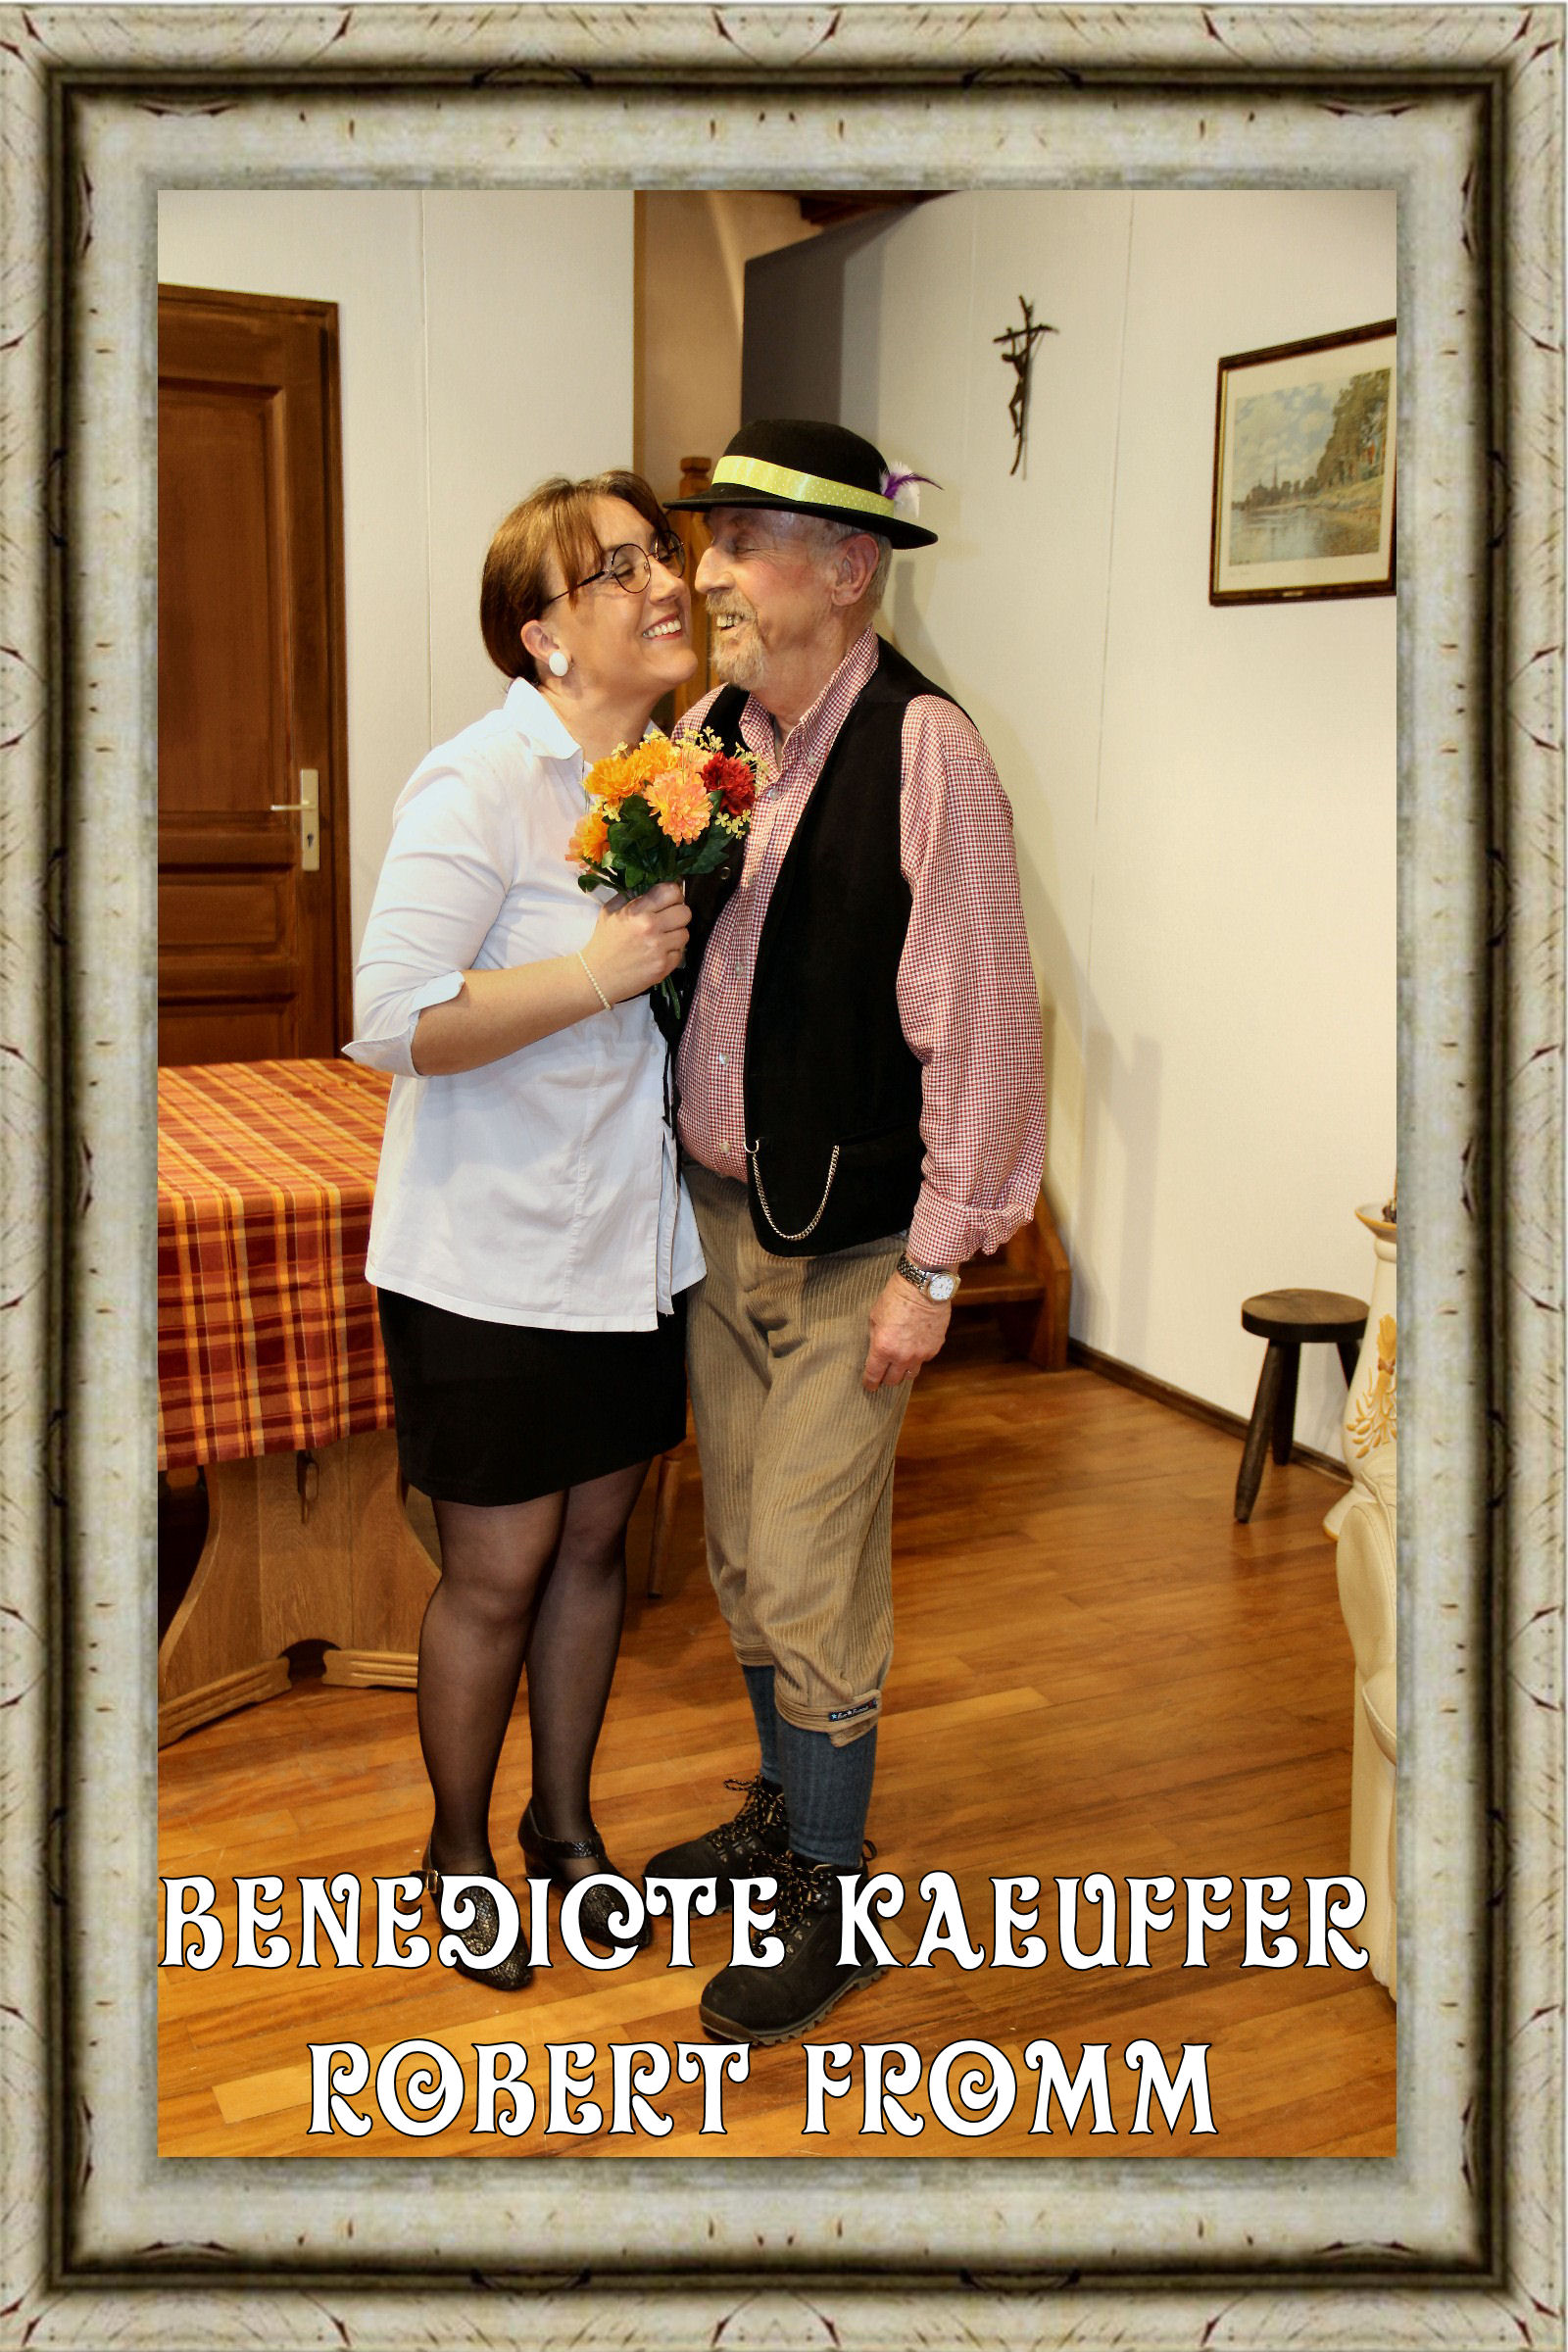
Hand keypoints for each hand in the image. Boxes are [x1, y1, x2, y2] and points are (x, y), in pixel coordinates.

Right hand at [586, 882, 691, 1003]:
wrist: (596, 977)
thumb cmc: (604, 942)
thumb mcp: (610, 911)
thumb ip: (631, 895)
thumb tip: (654, 884)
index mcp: (636, 911)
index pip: (671, 891)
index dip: (674, 895)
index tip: (669, 901)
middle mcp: (650, 927)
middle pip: (685, 912)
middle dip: (678, 915)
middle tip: (667, 921)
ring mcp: (658, 949)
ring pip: (685, 933)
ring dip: (675, 935)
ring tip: (661, 939)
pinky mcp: (663, 967)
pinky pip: (680, 953)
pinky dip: (671, 953)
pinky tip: (657, 954)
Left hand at [862, 1273, 951, 1390]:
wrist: (923, 1288)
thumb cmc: (895, 1298)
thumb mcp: (875, 1317)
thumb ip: (875, 1338)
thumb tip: (876, 1350)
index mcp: (882, 1348)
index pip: (874, 1376)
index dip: (870, 1383)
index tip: (869, 1386)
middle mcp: (902, 1356)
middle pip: (893, 1380)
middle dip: (886, 1379)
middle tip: (883, 1374)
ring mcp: (920, 1354)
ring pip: (910, 1374)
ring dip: (903, 1371)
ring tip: (900, 1364)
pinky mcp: (934, 1349)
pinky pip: (923, 1360)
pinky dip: (918, 1357)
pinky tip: (915, 1346)